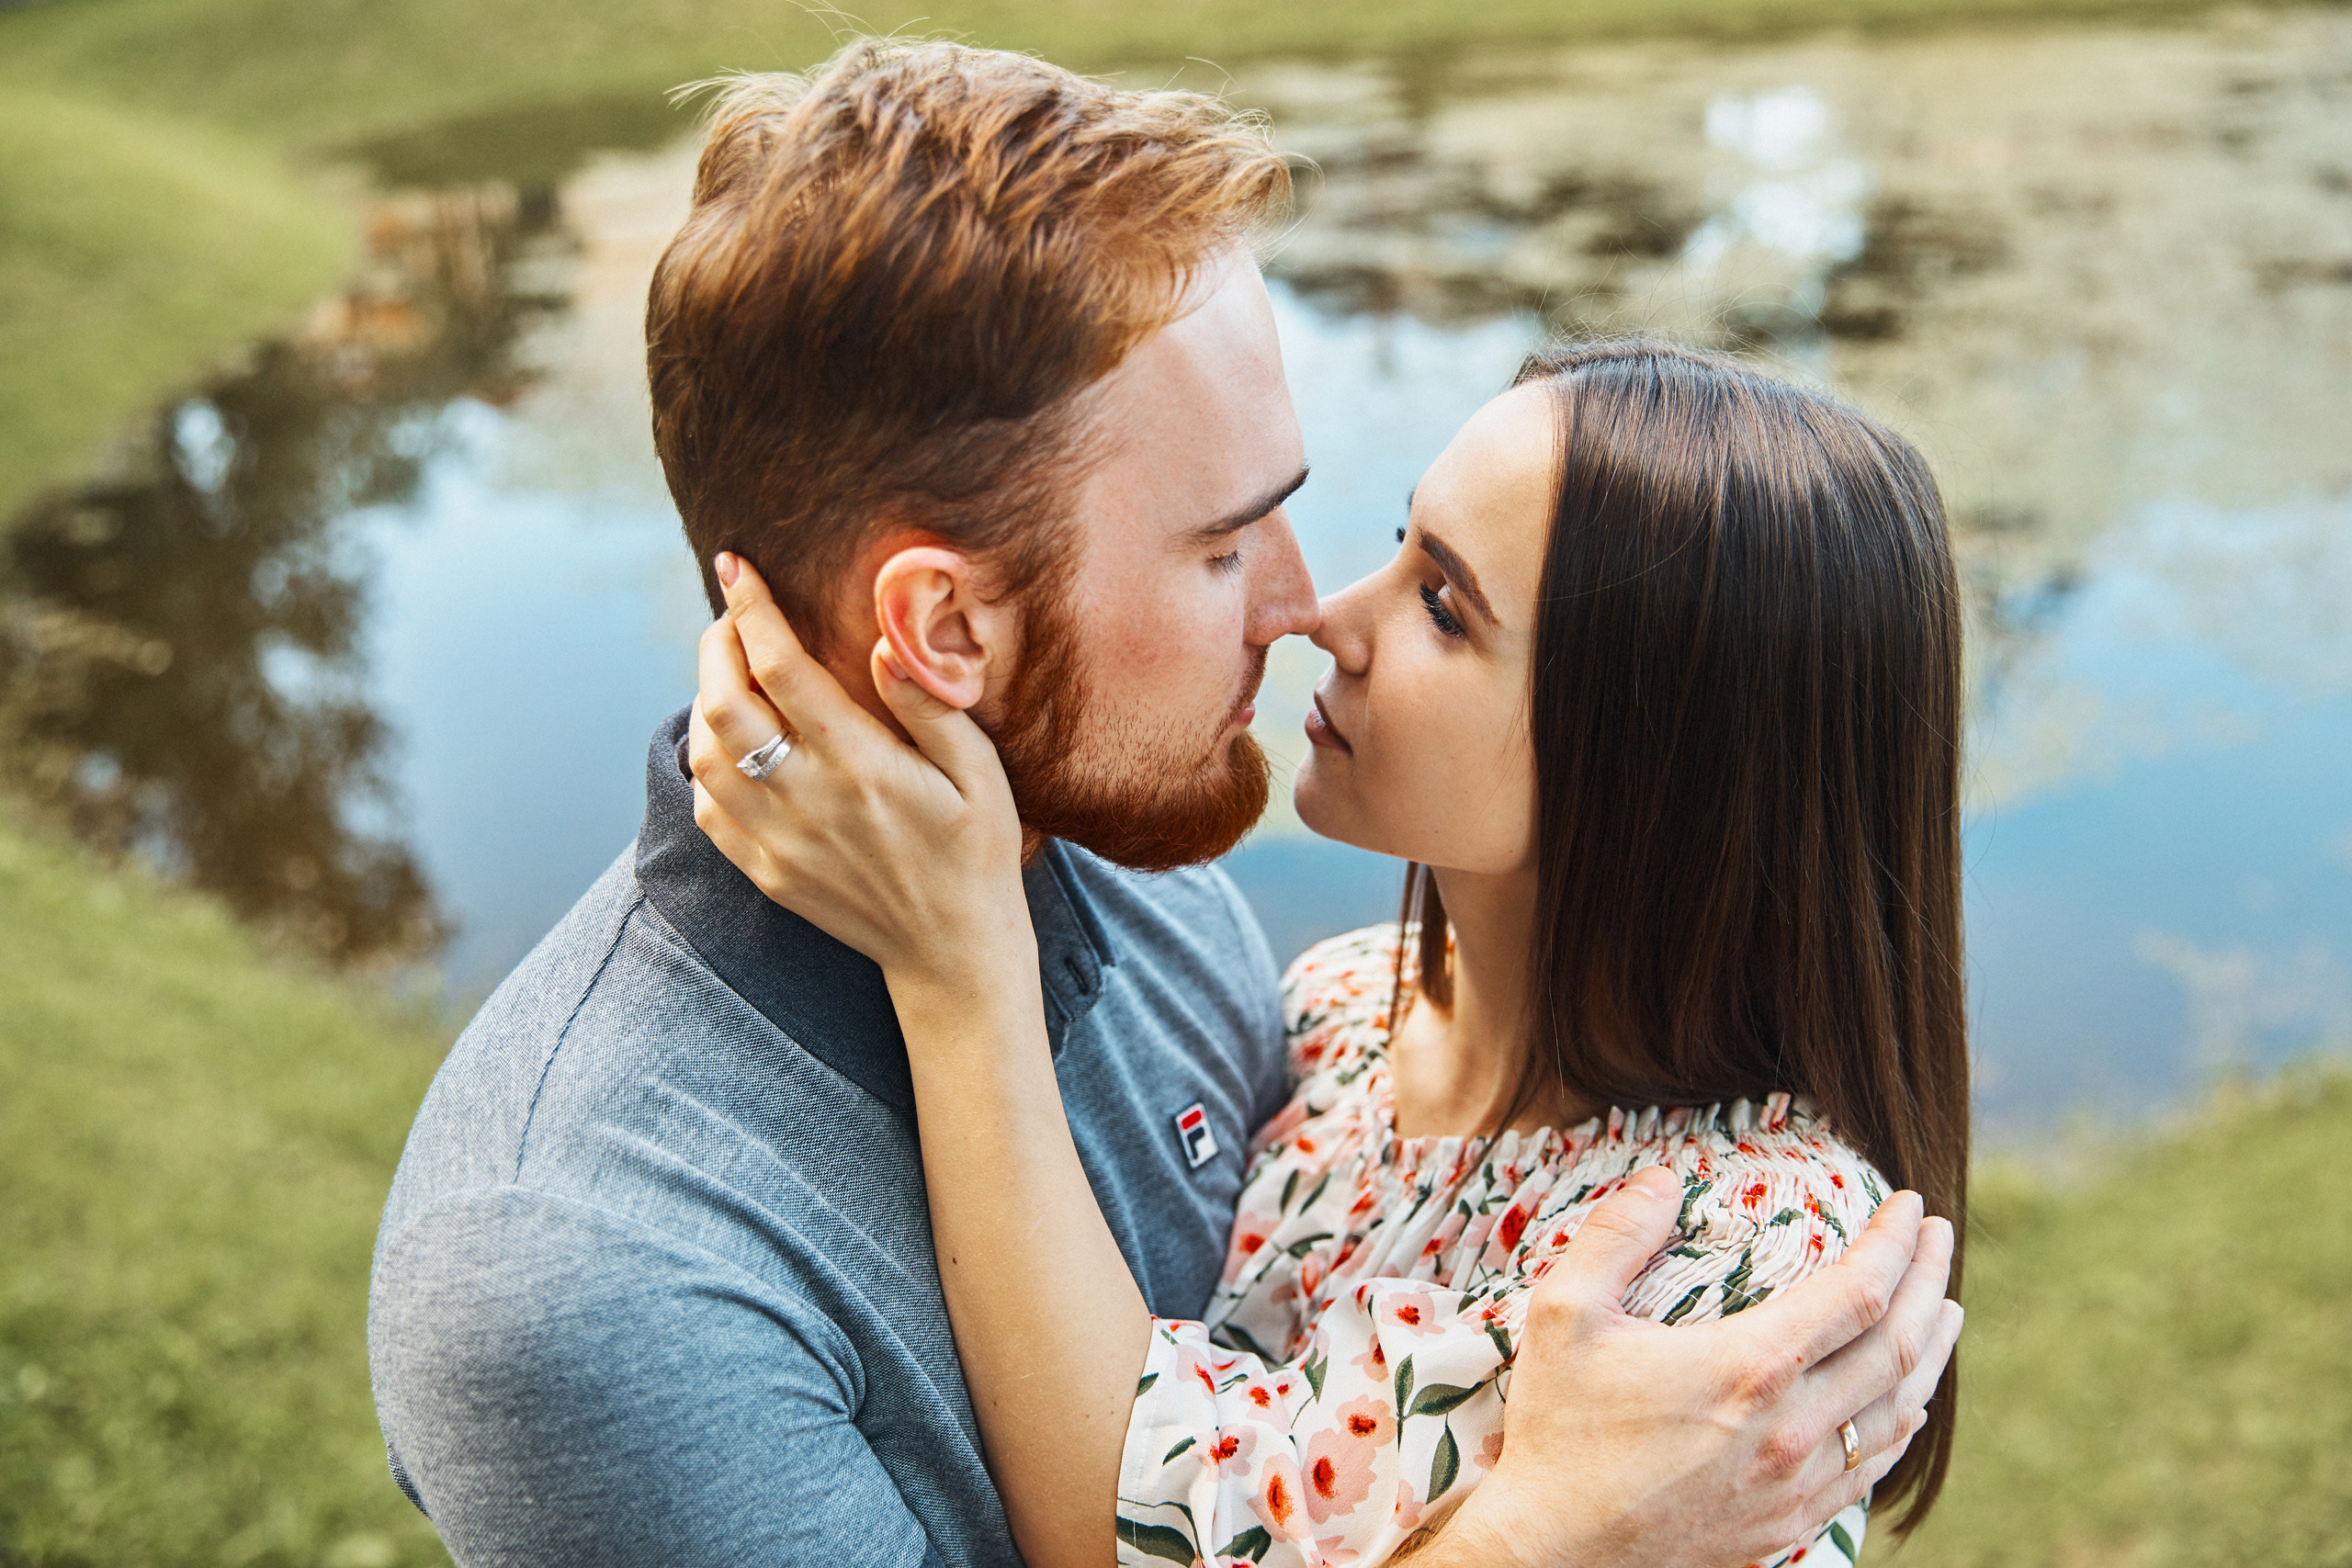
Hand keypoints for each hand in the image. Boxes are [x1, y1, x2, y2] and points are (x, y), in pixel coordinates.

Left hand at [688, 554, 1032, 989]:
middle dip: (716, 646)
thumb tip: (885, 642)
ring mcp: (778, 841)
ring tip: (732, 675)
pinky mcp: (766, 871)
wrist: (954, 953)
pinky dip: (705, 762)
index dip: (752, 609)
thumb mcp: (979, 773)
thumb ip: (929, 706)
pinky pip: (708, 808)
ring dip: (706, 701)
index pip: (783, 667)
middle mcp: (807, 800)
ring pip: (704, 755)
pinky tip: (733, 744)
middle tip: (733, 618)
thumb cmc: (977, 853)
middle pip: (724, 704)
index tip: (736, 564)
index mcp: (861, 764)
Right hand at [1431, 1170, 1960, 1567]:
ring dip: (1931, 1354)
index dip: (1895, 1244)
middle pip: (1897, 1348)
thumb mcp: (1564, 1315)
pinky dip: (1903, 1424)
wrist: (1557, 1551)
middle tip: (1939, 1238)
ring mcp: (1797, 1485)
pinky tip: (1906, 1405)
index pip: (1858, 1293)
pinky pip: (1871, 1469)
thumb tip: (1663, 1177)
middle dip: (1927, 1282)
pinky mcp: (1789, 1524)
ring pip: (1898, 1413)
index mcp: (1749, 1369)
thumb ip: (1615, 1236)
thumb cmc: (1558, 1431)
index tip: (1910, 1207)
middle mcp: (1791, 1430)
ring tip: (1942, 1310)